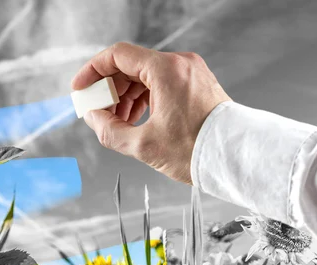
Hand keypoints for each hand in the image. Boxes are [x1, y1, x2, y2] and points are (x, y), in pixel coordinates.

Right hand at [72, 42, 230, 184]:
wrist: (235, 157)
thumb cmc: (197, 151)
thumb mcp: (143, 145)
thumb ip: (109, 130)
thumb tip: (92, 117)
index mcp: (166, 70)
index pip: (118, 56)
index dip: (92, 71)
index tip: (80, 88)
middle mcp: (180, 64)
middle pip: (130, 66)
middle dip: (108, 90)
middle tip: (96, 112)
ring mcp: (189, 73)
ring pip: (144, 77)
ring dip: (124, 97)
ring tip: (116, 124)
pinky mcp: (194, 84)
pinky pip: (160, 84)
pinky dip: (143, 99)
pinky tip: (134, 120)